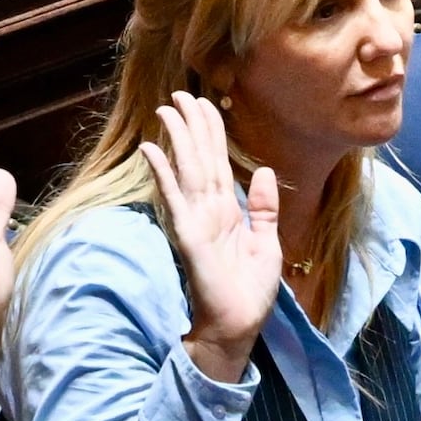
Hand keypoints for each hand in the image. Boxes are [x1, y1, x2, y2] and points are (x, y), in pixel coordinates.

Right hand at [144, 91, 283, 383]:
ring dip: (177, 139)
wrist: (238, 326)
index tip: (206, 104)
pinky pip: (175, 199)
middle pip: (200, 159)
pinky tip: (152, 150)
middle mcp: (209, 210)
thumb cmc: (250, 291)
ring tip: (167, 110)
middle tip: (180, 94)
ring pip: (187, 170)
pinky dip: (163, 174)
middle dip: (191, 126)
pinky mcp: (188, 235)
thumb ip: (265, 209)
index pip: (218, 163)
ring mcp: (196, 220)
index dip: (212, 133)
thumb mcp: (268, 244)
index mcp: (228, 211)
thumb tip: (266, 171)